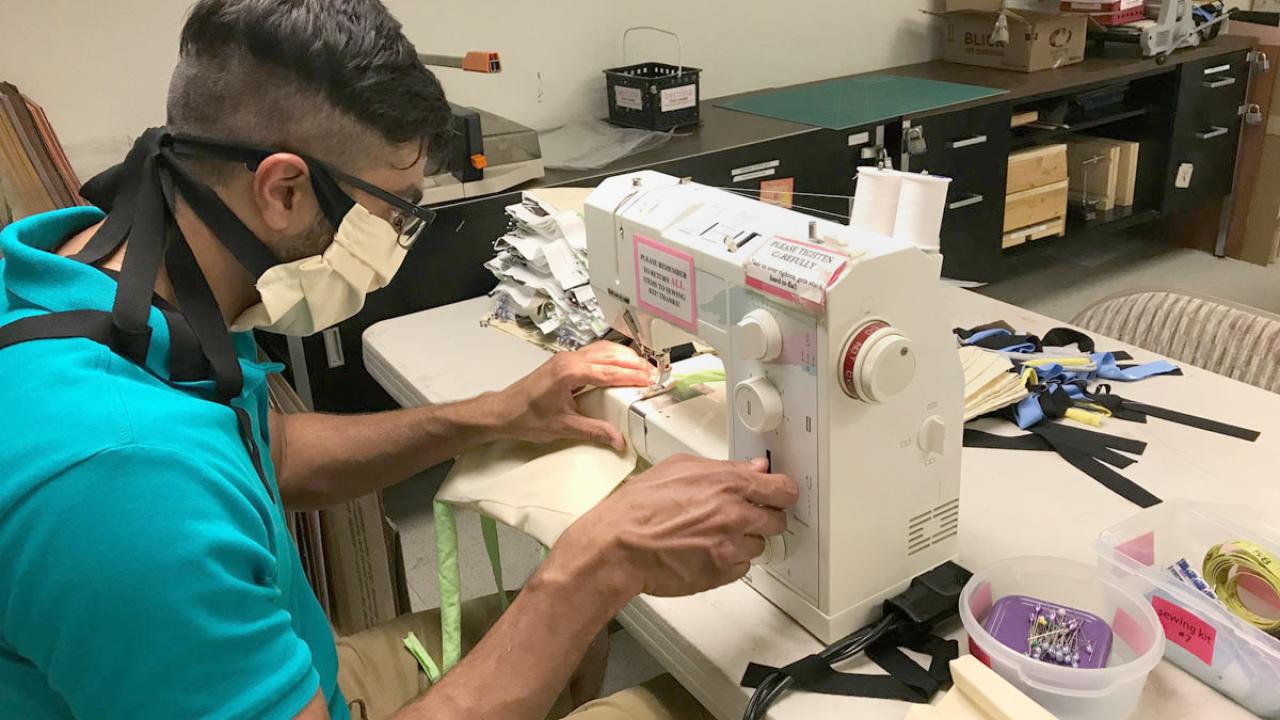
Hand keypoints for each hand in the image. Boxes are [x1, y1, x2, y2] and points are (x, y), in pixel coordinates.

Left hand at [491, 341, 655, 449]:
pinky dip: (611, 356)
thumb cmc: (525, 417)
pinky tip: (621, 363)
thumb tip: (618, 439)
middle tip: (654, 373)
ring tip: (643, 368)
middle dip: (635, 363)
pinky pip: (593, 352)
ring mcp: (566, 358)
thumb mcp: (563, 428)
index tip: (652, 380)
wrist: (502, 411)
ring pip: (603, 349)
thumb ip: (594, 431)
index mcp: (569, 373)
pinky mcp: (564, 361)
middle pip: (610, 355)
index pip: (610, 372)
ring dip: (625, 357)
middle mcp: (569, 360)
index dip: (634, 376)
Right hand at [559, 455, 796, 597]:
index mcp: (727, 484)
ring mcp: (729, 547)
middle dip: (765, 517)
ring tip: (714, 534)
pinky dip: (730, 560)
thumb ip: (723, 467)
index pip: (782, 489)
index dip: (783, 492)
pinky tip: (706, 551)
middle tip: (744, 516)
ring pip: (759, 546)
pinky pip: (741, 568)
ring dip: (744, 540)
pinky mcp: (720, 574)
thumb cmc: (639, 507)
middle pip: (777, 521)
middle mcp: (734, 516)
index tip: (780, 494)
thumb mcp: (679, 467)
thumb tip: (752, 467)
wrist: (617, 546)